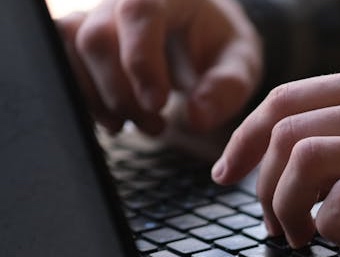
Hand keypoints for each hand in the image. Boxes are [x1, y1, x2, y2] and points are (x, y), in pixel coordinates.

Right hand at [56, 0, 261, 134]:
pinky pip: (62, 64)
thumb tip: (197, 119)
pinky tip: (115, 121)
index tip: (157, 104)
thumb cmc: (220, 46)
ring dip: (99, 100)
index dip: (141, 59)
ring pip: (71, 51)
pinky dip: (85, 100)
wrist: (200, 36)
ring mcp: (97, 17)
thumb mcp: (241, 64)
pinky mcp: (81, 40)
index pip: (139, 11)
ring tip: (138, 126)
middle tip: (155, 126)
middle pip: (97, 38)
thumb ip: (227, 88)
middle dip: (121, 93)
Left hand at [213, 61, 339, 256]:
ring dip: (288, 206)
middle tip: (274, 220)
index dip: (245, 137)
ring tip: (305, 233)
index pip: (288, 97)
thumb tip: (306, 158)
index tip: (230, 170)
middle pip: (287, 130)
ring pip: (305, 160)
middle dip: (262, 184)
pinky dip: (329, 223)